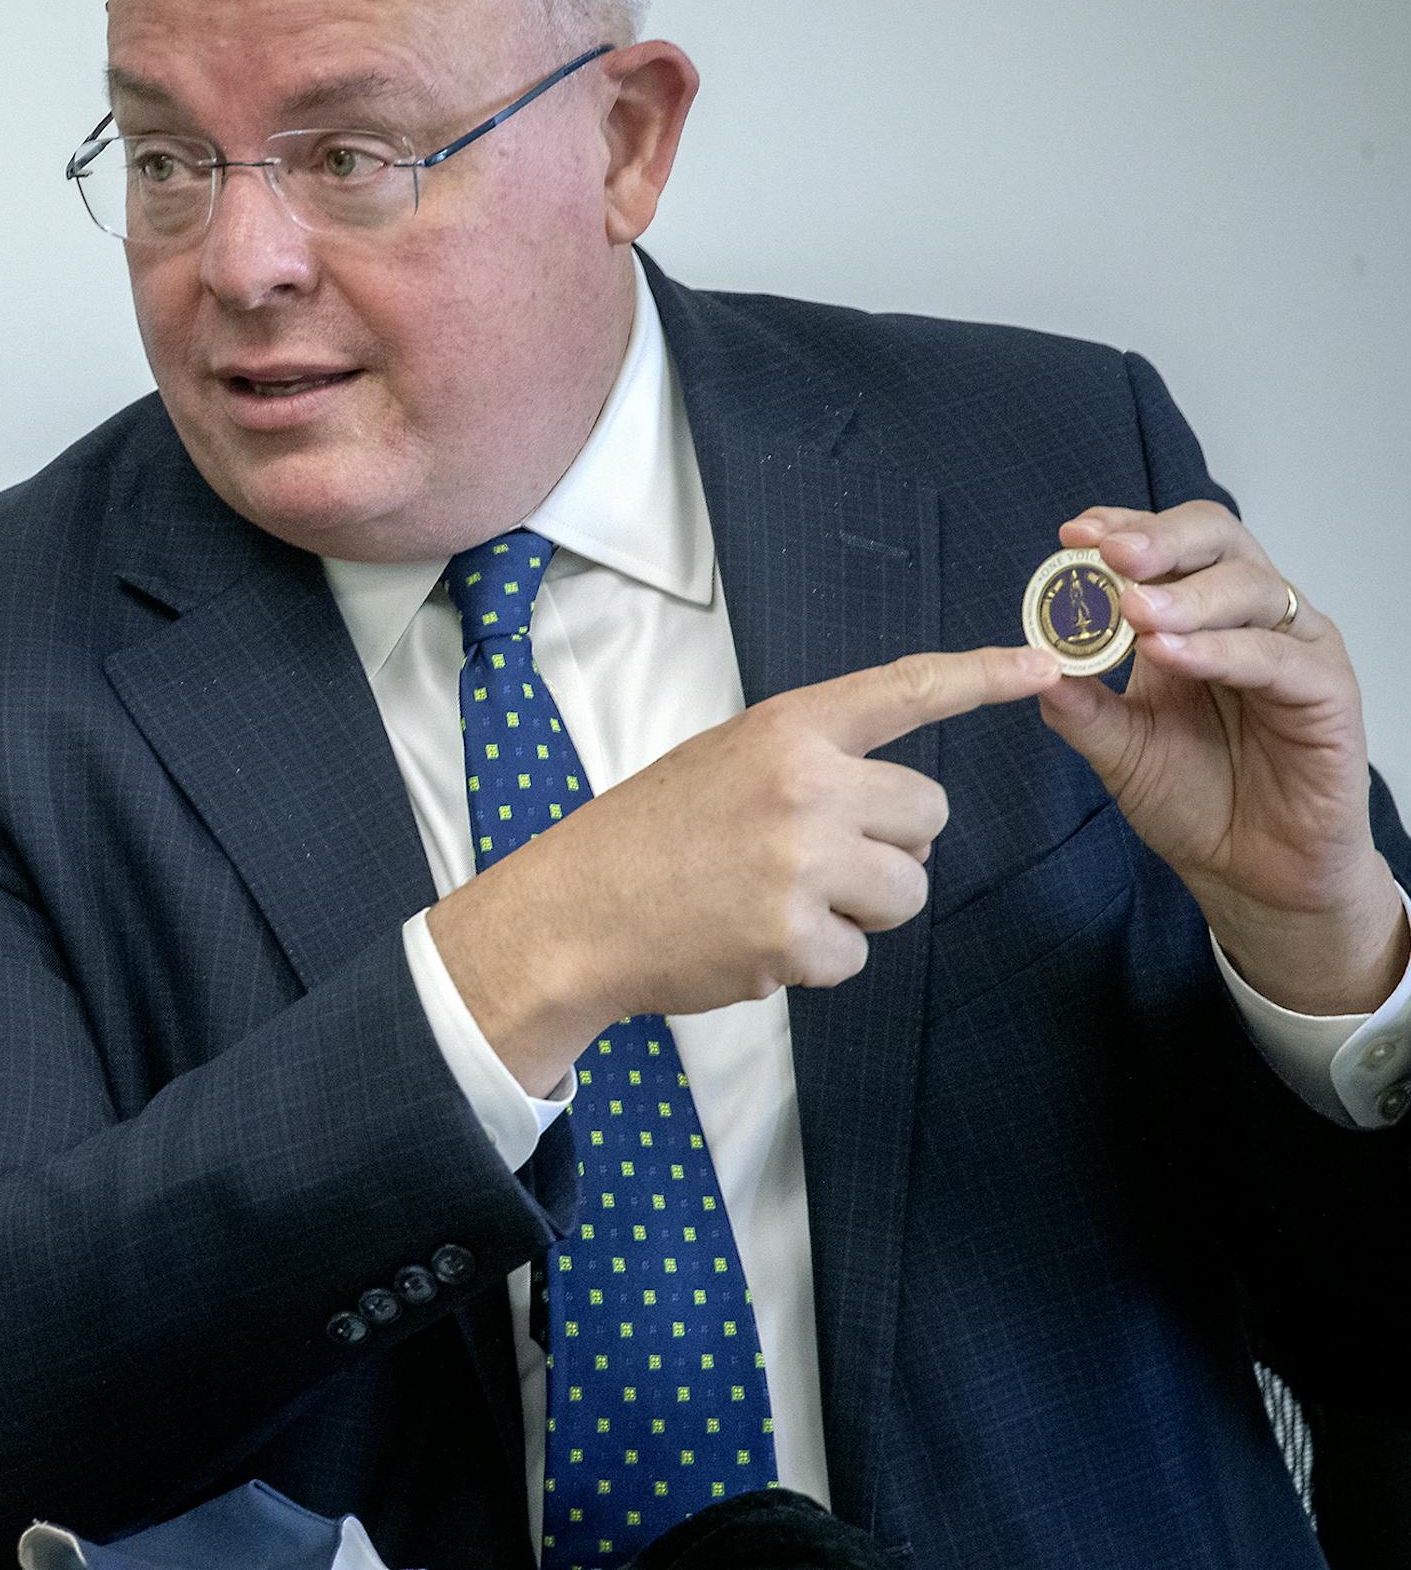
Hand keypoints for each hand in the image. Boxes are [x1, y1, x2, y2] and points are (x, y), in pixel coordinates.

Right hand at [429, 645, 1059, 1094]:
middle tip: (817, 857)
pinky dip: (817, 959)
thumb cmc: (650, 834)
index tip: (1044, 662)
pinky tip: (757, 940)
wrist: (576, 911)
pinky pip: (859, 955)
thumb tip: (895, 809)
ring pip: (909, 890)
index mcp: (786, 729)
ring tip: (784, 900)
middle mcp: (804, 786)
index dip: (981, 676)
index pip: (904, 691)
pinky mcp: (794, 938)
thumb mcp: (726, 760)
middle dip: (891, 843)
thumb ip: (811, 762)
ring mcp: (802, 864)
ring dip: (863, 908)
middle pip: (929, 814)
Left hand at [1040, 502, 1407, 1013]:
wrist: (1250, 874)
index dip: (1124, 528)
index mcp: (1196, 616)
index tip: (1074, 534)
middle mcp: (1248, 619)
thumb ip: (1080, 707)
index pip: (1168, 546)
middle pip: (1218, 540)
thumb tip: (1030, 666)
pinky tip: (1174, 656)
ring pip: (1250, 588)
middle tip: (1110, 554)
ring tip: (1131, 612)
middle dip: (1160, 539)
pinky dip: (1222, 650)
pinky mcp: (1328, 692)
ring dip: (1185, 596)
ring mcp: (1293, 649)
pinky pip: (1277, 656)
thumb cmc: (1193, 798)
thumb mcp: (1118, 748)